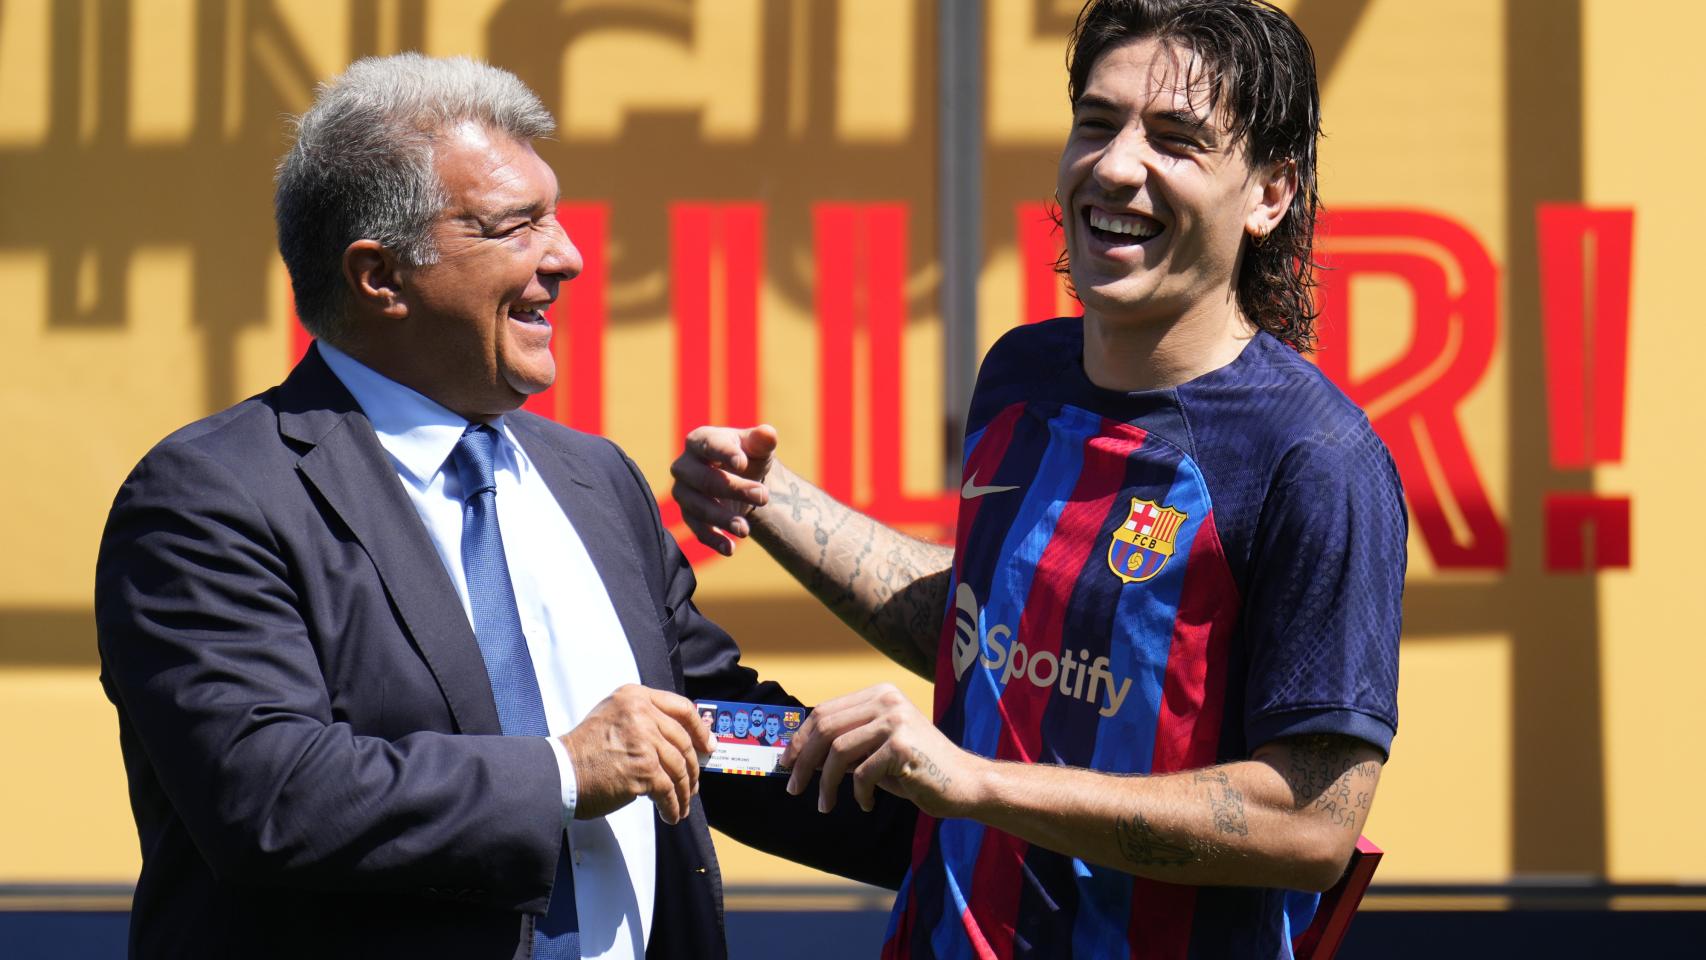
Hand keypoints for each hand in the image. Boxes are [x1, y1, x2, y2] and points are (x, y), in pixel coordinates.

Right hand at [560, 685, 716, 824]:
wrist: (560, 773)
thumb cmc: (585, 750)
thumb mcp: (614, 717)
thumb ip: (645, 719)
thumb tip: (683, 740)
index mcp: (635, 696)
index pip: (681, 708)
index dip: (700, 730)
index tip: (708, 745)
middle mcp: (641, 713)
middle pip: (683, 742)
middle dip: (693, 768)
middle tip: (694, 784)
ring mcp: (644, 740)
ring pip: (679, 768)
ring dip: (684, 791)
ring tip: (682, 803)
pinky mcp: (643, 769)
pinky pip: (669, 790)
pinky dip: (673, 805)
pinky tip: (672, 814)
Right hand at [670, 424, 778, 555]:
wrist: (744, 480)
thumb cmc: (748, 456)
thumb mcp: (757, 447)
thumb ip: (762, 440)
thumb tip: (768, 434)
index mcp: (700, 441)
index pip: (709, 445)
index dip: (723, 454)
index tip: (742, 463)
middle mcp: (685, 466)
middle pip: (704, 480)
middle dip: (733, 489)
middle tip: (763, 497)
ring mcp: (684, 492)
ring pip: (697, 507)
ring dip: (722, 519)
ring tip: (745, 529)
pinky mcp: (689, 516)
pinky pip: (697, 529)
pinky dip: (713, 539)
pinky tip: (729, 549)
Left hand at [780, 684, 981, 818]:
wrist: (965, 783)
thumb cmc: (916, 769)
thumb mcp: (876, 749)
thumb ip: (846, 744)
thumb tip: (799, 755)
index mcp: (879, 694)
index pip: (825, 711)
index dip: (800, 738)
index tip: (787, 763)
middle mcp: (887, 700)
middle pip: (826, 727)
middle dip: (804, 761)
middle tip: (794, 787)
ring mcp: (896, 720)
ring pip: (838, 751)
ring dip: (827, 783)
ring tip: (825, 805)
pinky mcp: (903, 745)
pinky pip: (863, 773)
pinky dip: (859, 793)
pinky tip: (867, 803)